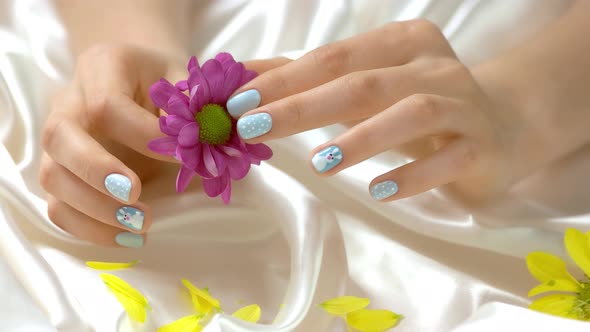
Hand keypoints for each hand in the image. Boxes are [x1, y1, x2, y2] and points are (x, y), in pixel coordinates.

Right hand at [40, 44, 185, 246]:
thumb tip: (211, 141)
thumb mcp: (183, 78)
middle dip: (97, 172)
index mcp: (101, 67)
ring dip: (94, 209)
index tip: (184, 158)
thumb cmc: (164, 80)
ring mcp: (59, 140)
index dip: (144, 137)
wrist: (137, 78)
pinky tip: (126, 238)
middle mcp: (68, 101)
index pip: (107, 105)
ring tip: (141, 226)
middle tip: (137, 197)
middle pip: (59, 137)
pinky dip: (88, 228)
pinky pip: (58, 205)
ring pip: (52, 177)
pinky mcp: (62, 171)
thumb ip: (194, 105)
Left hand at [227, 20, 520, 201]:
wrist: (503, 125)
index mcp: (401, 43)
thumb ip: (308, 80)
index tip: (238, 104)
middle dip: (305, 105)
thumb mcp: (365, 85)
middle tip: (257, 127)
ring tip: (319, 163)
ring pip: (411, 113)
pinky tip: (378, 190)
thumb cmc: (418, 104)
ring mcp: (463, 104)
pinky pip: (448, 160)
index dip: (285, 79)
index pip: (334, 57)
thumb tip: (243, 77)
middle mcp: (434, 66)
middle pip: (364, 82)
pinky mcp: (482, 147)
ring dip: (362, 138)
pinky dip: (412, 175)